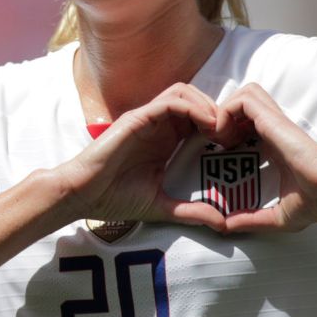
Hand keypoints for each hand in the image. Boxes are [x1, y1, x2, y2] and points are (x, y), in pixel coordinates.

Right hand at [56, 83, 233, 231]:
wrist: (82, 195)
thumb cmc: (114, 197)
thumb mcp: (161, 205)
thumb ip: (190, 211)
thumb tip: (221, 224)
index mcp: (166, 140)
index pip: (198, 118)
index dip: (219, 125)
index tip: (234, 145)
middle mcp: (158, 125)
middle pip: (195, 99)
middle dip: (217, 111)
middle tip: (231, 135)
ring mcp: (148, 118)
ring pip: (185, 92)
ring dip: (207, 105)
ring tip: (220, 129)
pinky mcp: (139, 117)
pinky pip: (171, 101)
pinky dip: (192, 107)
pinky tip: (206, 126)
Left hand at [215, 83, 316, 232]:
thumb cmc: (315, 201)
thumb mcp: (278, 216)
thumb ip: (251, 220)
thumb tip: (226, 228)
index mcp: (273, 146)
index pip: (246, 124)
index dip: (228, 133)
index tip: (219, 155)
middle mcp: (271, 130)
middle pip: (241, 104)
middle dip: (221, 119)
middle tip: (215, 144)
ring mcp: (272, 121)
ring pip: (241, 94)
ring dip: (223, 112)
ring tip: (220, 139)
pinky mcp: (271, 117)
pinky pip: (242, 100)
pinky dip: (227, 113)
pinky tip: (226, 138)